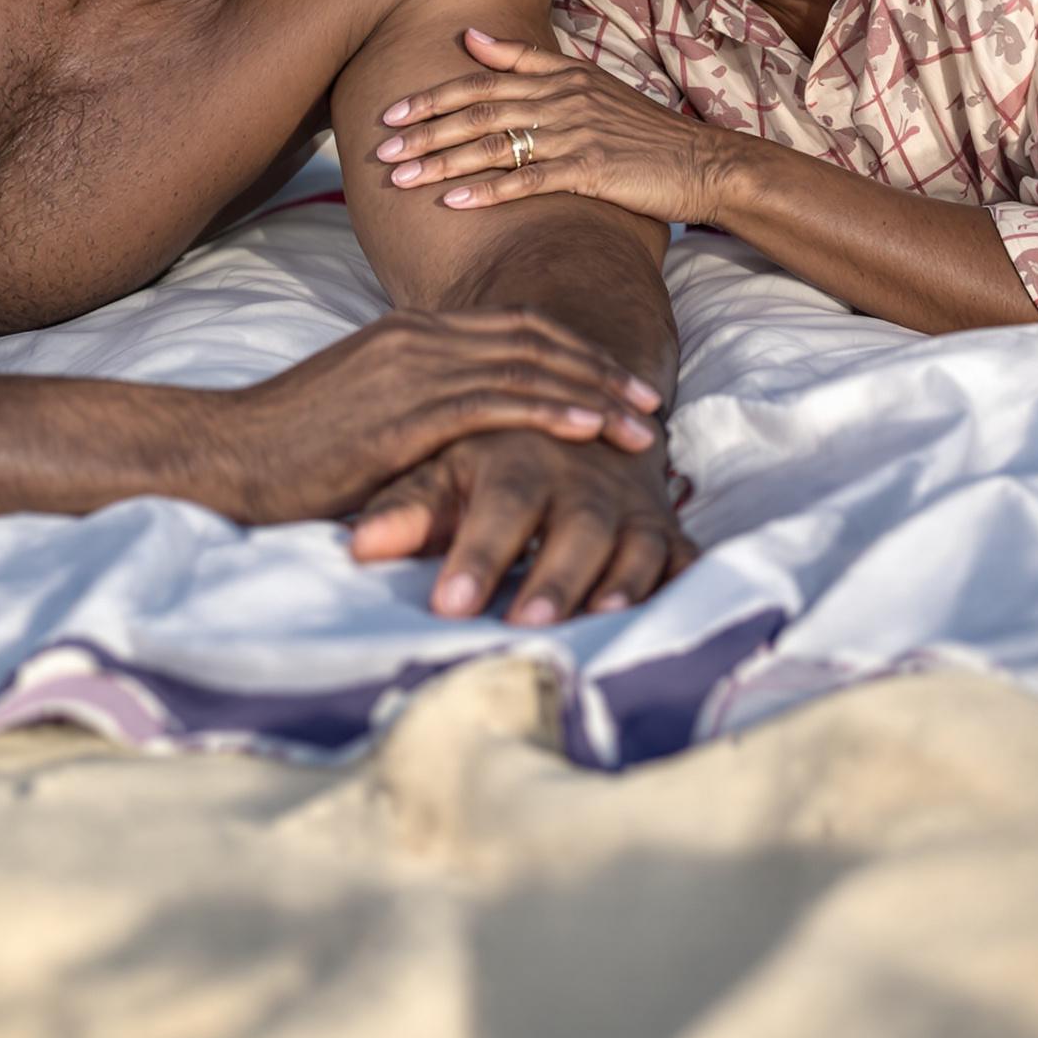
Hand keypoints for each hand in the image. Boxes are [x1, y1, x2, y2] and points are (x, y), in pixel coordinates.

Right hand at [214, 308, 663, 525]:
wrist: (223, 454)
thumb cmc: (288, 447)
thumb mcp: (363, 412)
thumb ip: (416, 409)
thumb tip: (463, 440)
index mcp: (409, 333)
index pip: (514, 329)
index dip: (575, 351)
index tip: (619, 380)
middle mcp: (417, 339)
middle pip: (534, 341)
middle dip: (599, 369)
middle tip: (651, 399)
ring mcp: (410, 371)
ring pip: (526, 369)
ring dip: (592, 393)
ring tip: (642, 420)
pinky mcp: (402, 414)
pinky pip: (494, 404)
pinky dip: (551, 409)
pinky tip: (589, 426)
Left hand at [351, 426, 692, 622]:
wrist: (580, 412)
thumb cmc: (498, 458)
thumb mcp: (448, 471)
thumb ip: (408, 508)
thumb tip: (356, 547)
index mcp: (521, 460)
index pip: (501, 505)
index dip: (478, 554)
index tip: (447, 607)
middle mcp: (583, 481)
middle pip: (576, 527)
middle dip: (553, 577)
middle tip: (520, 625)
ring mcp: (631, 507)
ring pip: (635, 542)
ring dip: (620, 581)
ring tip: (597, 619)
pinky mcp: (665, 529)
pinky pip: (682, 557)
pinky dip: (677, 582)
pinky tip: (663, 612)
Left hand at [375, 27, 713, 223]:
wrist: (702, 162)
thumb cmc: (643, 131)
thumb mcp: (591, 84)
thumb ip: (532, 61)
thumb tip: (471, 37)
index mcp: (562, 76)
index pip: (486, 79)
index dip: (436, 95)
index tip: (394, 110)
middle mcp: (564, 99)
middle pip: (480, 110)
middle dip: (425, 130)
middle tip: (382, 148)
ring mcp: (576, 134)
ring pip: (495, 144)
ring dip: (442, 162)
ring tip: (401, 179)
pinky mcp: (590, 171)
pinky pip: (528, 180)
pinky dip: (487, 191)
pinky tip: (453, 203)